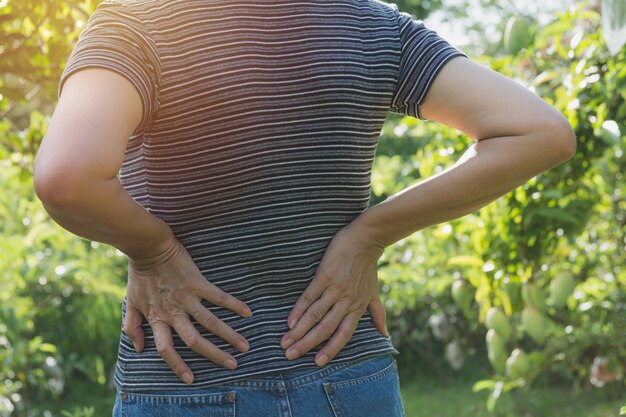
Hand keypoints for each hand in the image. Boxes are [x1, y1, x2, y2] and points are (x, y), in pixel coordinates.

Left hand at [122, 232, 253, 384]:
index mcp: (158, 318)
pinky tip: (248, 312)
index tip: (190, 378)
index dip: (177, 366)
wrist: (148, 248)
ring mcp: (187, 297)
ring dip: (229, 335)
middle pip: (195, 341)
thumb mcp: (130, 303)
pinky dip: (234, 304)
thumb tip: (139, 349)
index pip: (166, 349)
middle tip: (232, 365)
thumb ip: (131, 327)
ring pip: (211, 322)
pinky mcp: (198, 282)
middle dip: (215, 355)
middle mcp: (174, 312)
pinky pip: (218, 296)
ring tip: (245, 346)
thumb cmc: (140, 275)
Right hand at [280, 222, 387, 365]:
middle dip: (307, 344)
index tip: (317, 362)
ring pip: (315, 315)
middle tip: (290, 356)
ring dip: (299, 330)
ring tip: (285, 342)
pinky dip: (299, 310)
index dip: (331, 349)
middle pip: (325, 328)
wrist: (365, 239)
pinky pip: (310, 296)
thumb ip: (377, 314)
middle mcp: (346, 301)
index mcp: (357, 307)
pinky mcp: (325, 276)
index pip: (343, 334)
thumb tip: (384, 334)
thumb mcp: (374, 292)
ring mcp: (335, 289)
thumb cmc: (368, 266)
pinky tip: (290, 321)